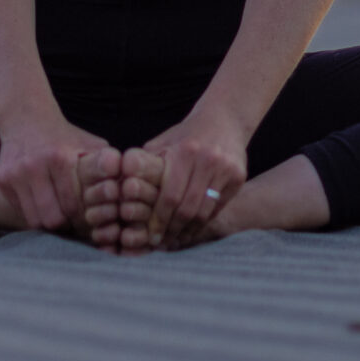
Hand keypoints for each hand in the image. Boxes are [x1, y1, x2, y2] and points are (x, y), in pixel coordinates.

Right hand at [0, 115, 117, 237]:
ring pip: (33, 219)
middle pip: (51, 219)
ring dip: (47, 222)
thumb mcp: (90, 144)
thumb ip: (109, 164)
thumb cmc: (65, 135)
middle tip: (72, 222)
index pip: (72, 205)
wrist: (26, 118)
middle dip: (64, 225)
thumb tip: (126, 187)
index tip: (87, 217)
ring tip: (58, 215)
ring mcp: (15, 174)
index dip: (82, 217)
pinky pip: (20, 210)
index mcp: (60, 158)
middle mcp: (34, 166)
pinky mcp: (3, 180)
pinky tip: (42, 204)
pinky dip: (32, 212)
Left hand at [133, 109, 251, 250]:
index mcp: (184, 152)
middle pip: (188, 208)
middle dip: (172, 229)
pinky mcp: (238, 176)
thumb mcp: (161, 143)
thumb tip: (121, 191)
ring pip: (205, 211)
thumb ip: (143, 166)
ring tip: (175, 239)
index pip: (170, 196)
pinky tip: (192, 228)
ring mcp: (226, 169)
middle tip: (161, 242)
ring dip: (188, 230)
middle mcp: (207, 160)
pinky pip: (218, 206)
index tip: (150, 236)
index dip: (158, 220)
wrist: (224, 118)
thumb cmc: (185, 135)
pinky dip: (204, 221)